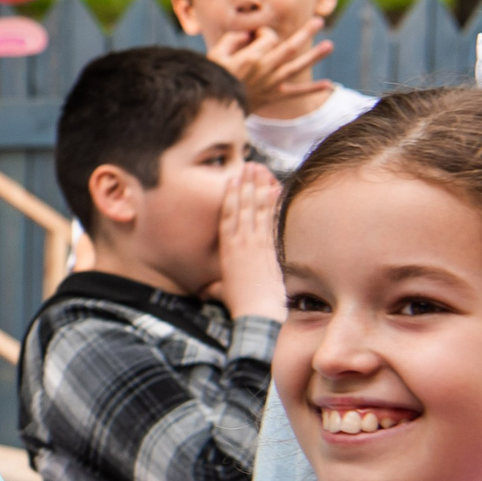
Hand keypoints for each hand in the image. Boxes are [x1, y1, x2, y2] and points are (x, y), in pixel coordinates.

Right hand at [210, 26, 331, 110]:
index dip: (266, 32)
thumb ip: (231, 40)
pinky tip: (330, 85)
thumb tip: (247, 34)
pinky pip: (296, 93)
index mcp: (251, 57)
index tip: (256, 34)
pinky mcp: (274, 96)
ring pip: (297, 66)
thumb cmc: (212, 78)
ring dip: (314, 56)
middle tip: (319, 21)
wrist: (215, 108)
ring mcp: (272, 83)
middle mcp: (265, 68)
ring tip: (329, 45)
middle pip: (290, 47)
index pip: (269, 38)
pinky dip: (313, 89)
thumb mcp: (214, 55)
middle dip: (305, 33)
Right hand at [213, 162, 283, 320]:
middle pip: (243, 206)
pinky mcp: (272, 249)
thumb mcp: (223, 291)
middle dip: (246, 184)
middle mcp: (241, 243)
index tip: (234, 177)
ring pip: (257, 209)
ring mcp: (257, 244)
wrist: (258, 315)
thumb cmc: (241, 305)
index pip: (228, 215)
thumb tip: (205, 289)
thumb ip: (217, 284)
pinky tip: (275, 190)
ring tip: (262, 170)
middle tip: (250, 165)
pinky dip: (273, 204)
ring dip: (259, 187)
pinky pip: (271, 221)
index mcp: (228, 250)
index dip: (232, 194)